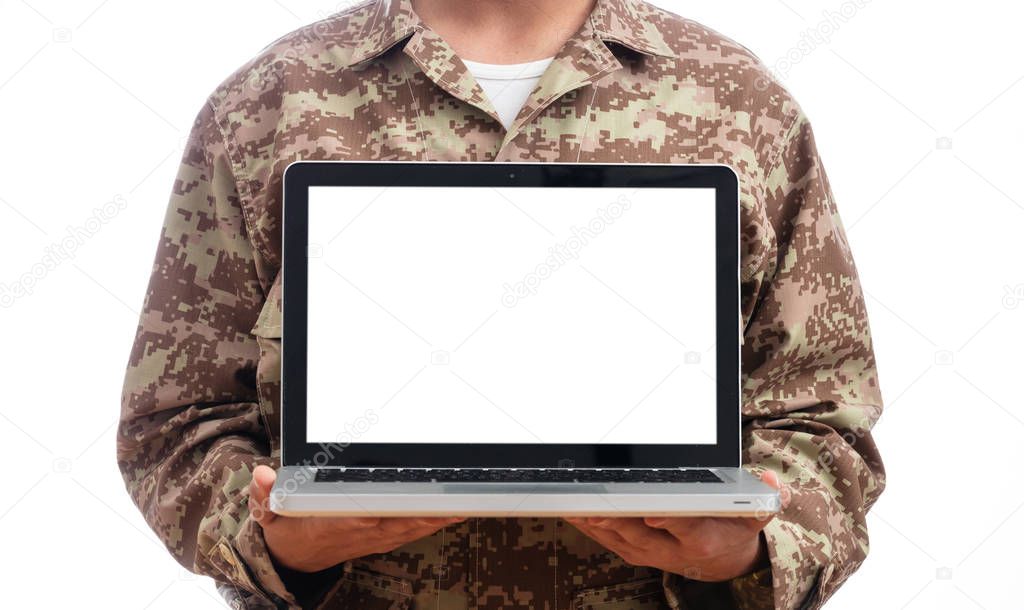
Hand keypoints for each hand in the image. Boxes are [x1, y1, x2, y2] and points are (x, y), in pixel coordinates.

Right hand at [249, 465, 464, 572]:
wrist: (293, 560)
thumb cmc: (288, 528)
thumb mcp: (268, 512)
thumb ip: (265, 494)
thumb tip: (262, 475)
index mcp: (337, 520)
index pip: (369, 511)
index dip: (394, 506)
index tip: (416, 498)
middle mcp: (362, 528)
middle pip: (403, 517)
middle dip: (431, 507)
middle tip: (459, 494)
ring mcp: (377, 535)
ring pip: (414, 524)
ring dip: (440, 514)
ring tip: (467, 499)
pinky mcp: (386, 537)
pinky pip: (415, 529)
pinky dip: (435, 521)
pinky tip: (455, 511)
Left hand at [565, 470, 785, 581]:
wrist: (723, 562)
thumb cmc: (734, 530)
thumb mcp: (757, 515)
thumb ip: (764, 498)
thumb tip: (773, 482)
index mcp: (702, 538)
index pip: (684, 526)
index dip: (668, 519)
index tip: (653, 511)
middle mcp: (672, 549)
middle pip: (640, 532)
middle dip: (617, 517)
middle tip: (596, 503)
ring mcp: (649, 552)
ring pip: (617, 536)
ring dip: (594, 521)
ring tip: (574, 503)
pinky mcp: (632, 550)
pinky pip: (606, 540)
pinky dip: (588, 525)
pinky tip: (572, 510)